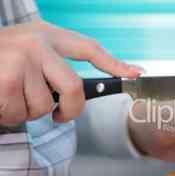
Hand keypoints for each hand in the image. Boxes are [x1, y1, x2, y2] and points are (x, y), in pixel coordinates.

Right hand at [0, 20, 142, 125]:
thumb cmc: (1, 59)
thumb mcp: (30, 53)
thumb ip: (55, 66)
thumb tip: (78, 92)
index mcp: (49, 35)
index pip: (90, 49)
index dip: (115, 63)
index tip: (135, 73)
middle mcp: (38, 42)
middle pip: (74, 88)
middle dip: (70, 110)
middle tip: (61, 116)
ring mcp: (23, 57)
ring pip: (45, 106)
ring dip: (29, 112)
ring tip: (14, 98)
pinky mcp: (7, 76)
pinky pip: (21, 112)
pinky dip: (10, 116)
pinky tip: (1, 100)